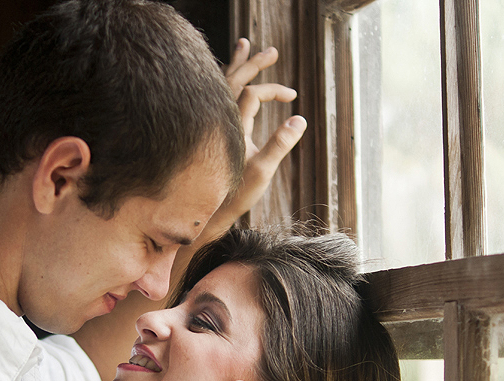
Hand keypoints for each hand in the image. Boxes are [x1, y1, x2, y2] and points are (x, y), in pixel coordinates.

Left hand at [219, 40, 307, 220]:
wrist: (204, 210)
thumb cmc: (234, 195)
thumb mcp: (262, 171)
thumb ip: (280, 144)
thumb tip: (299, 119)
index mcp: (231, 127)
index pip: (253, 94)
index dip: (274, 91)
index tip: (293, 97)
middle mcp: (217, 120)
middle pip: (234, 80)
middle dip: (254, 63)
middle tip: (272, 51)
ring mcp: (209, 124)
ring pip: (221, 86)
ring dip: (235, 66)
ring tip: (243, 46)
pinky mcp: (206, 131)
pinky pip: (214, 96)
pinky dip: (224, 81)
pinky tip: (227, 78)